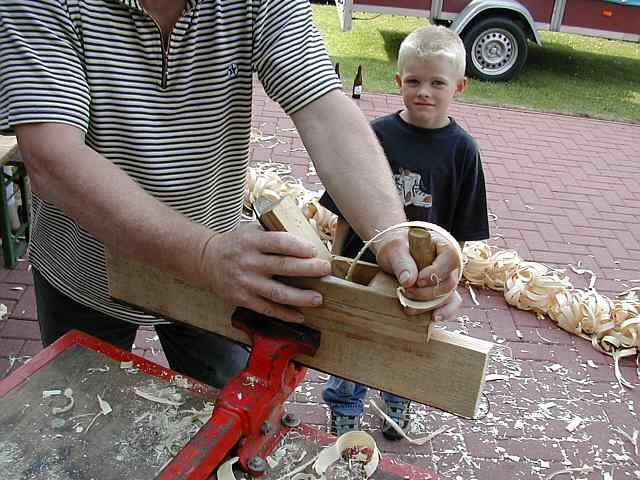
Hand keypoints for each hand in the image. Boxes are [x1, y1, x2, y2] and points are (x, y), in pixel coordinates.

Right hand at [199, 223, 331, 322]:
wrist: (206, 261)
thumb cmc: (236, 244)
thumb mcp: (251, 231)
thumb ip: (273, 234)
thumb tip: (307, 240)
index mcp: (251, 242)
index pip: (279, 243)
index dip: (299, 247)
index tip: (314, 251)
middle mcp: (248, 262)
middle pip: (283, 267)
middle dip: (308, 269)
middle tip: (325, 270)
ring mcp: (245, 283)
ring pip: (277, 293)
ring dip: (300, 297)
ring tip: (318, 299)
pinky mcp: (243, 299)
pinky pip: (267, 309)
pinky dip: (285, 314)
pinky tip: (300, 316)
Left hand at [376, 230, 461, 320]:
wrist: (395, 254)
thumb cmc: (397, 247)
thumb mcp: (395, 250)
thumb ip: (402, 263)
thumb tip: (408, 282)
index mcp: (443, 248)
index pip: (449, 260)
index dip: (435, 273)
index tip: (418, 280)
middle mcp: (449, 265)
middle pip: (448, 283)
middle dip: (427, 292)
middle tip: (406, 291)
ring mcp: (447, 280)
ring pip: (448, 297)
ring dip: (429, 305)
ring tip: (409, 307)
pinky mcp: (442, 293)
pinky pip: (450, 305)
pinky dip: (444, 312)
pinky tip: (433, 317)